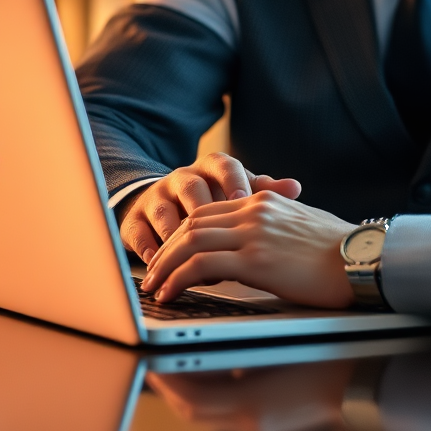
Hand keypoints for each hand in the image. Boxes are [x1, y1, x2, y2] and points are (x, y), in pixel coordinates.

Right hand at [118, 152, 301, 263]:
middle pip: (191, 187)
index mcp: (211, 167)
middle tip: (218, 236)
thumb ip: (265, 191)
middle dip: (203, 212)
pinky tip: (162, 265)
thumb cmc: (217, 200)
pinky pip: (139, 234)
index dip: (233, 181)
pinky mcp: (135, 220)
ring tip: (193, 260)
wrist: (171, 205)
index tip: (244, 199)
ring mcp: (157, 197)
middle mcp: (182, 178)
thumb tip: (296, 187)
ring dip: (178, 236)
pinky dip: (150, 250)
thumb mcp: (241, 192)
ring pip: (164, 211)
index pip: (223, 165)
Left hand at [139, 191, 354, 308]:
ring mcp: (254, 231)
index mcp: (265, 200)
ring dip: (165, 264)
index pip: (210, 211)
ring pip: (189, 240)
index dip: (184, 233)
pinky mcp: (255, 257)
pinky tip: (170, 293)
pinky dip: (178, 278)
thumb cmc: (341, 250)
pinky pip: (200, 265)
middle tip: (152, 272)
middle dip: (167, 248)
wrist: (364, 258)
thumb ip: (278, 226)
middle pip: (193, 222)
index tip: (171, 254)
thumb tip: (267, 243)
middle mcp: (255, 209)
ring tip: (154, 286)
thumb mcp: (305, 225)